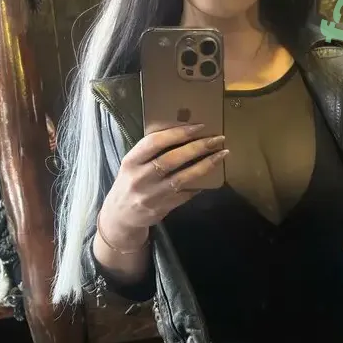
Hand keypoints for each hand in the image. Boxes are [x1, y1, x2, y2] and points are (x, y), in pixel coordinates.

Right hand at [99, 124, 227, 243]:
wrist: (120, 216)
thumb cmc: (130, 183)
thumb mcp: (132, 164)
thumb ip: (150, 152)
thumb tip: (183, 134)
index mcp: (131, 161)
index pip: (154, 142)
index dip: (177, 132)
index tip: (198, 126)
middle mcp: (140, 178)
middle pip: (171, 159)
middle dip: (197, 147)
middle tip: (216, 139)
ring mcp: (152, 195)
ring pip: (182, 178)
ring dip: (205, 165)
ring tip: (221, 154)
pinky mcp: (162, 208)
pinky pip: (185, 194)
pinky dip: (199, 184)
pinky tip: (211, 176)